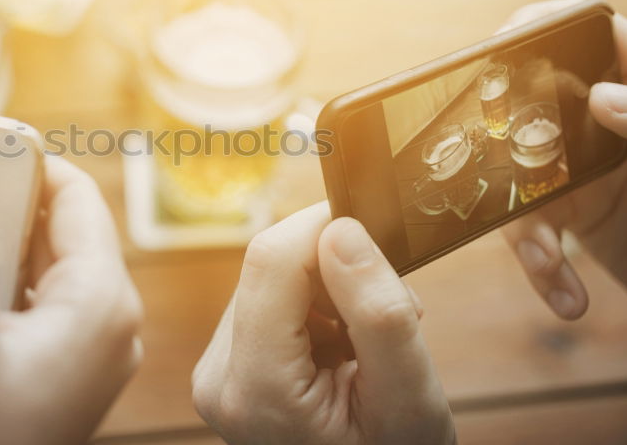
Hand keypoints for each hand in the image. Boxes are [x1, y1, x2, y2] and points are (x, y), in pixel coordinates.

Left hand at [193, 205, 454, 444]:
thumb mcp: (409, 400)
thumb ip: (377, 314)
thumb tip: (341, 228)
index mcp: (255, 389)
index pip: (271, 262)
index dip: (324, 227)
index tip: (379, 233)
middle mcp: (218, 376)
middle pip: (271, 268)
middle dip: (337, 271)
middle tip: (393, 311)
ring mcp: (217, 372)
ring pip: (273, 280)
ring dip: (331, 293)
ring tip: (369, 346)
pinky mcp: (227, 365)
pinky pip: (271, 303)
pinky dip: (316, 311)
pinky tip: (344, 350)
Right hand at [499, 0, 626, 320]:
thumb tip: (603, 99)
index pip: (577, 27)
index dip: (533, 28)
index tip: (499, 53)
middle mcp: (594, 114)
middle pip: (522, 101)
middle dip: (499, 139)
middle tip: (495, 167)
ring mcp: (573, 163)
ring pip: (511, 176)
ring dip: (522, 228)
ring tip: (549, 261)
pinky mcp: (564, 213)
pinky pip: (528, 232)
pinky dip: (540, 268)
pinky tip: (566, 294)